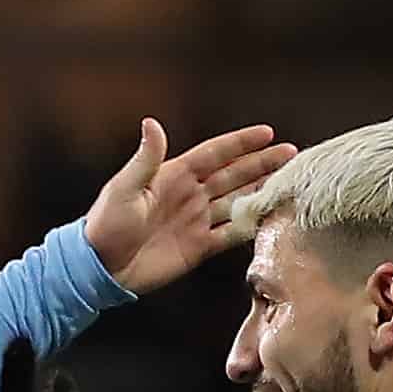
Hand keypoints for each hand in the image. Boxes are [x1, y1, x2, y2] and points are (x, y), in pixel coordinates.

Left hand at [83, 120, 295, 295]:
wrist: (101, 268)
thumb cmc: (106, 224)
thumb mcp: (125, 188)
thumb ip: (146, 159)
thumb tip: (151, 123)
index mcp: (174, 176)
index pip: (215, 154)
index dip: (241, 144)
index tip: (267, 133)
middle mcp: (190, 195)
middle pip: (233, 175)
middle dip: (262, 164)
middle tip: (291, 154)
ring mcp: (196, 220)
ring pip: (237, 201)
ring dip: (261, 191)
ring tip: (289, 182)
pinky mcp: (198, 247)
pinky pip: (230, 234)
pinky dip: (250, 226)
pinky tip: (270, 218)